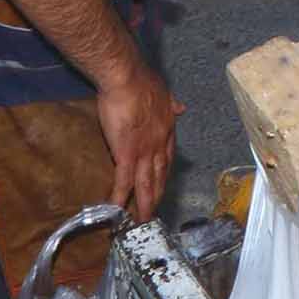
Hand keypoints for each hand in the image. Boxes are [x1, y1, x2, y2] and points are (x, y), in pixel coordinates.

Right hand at [96, 60, 183, 223]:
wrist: (126, 78)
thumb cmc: (141, 81)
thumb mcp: (164, 92)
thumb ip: (171, 103)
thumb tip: (182, 107)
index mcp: (168, 129)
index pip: (168, 156)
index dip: (165, 172)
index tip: (163, 183)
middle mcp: (160, 143)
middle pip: (160, 174)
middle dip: (157, 193)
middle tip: (154, 210)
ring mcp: (145, 150)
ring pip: (145, 183)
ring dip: (144, 203)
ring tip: (142, 219)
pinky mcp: (127, 153)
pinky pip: (124, 180)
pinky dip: (120, 196)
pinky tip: (116, 210)